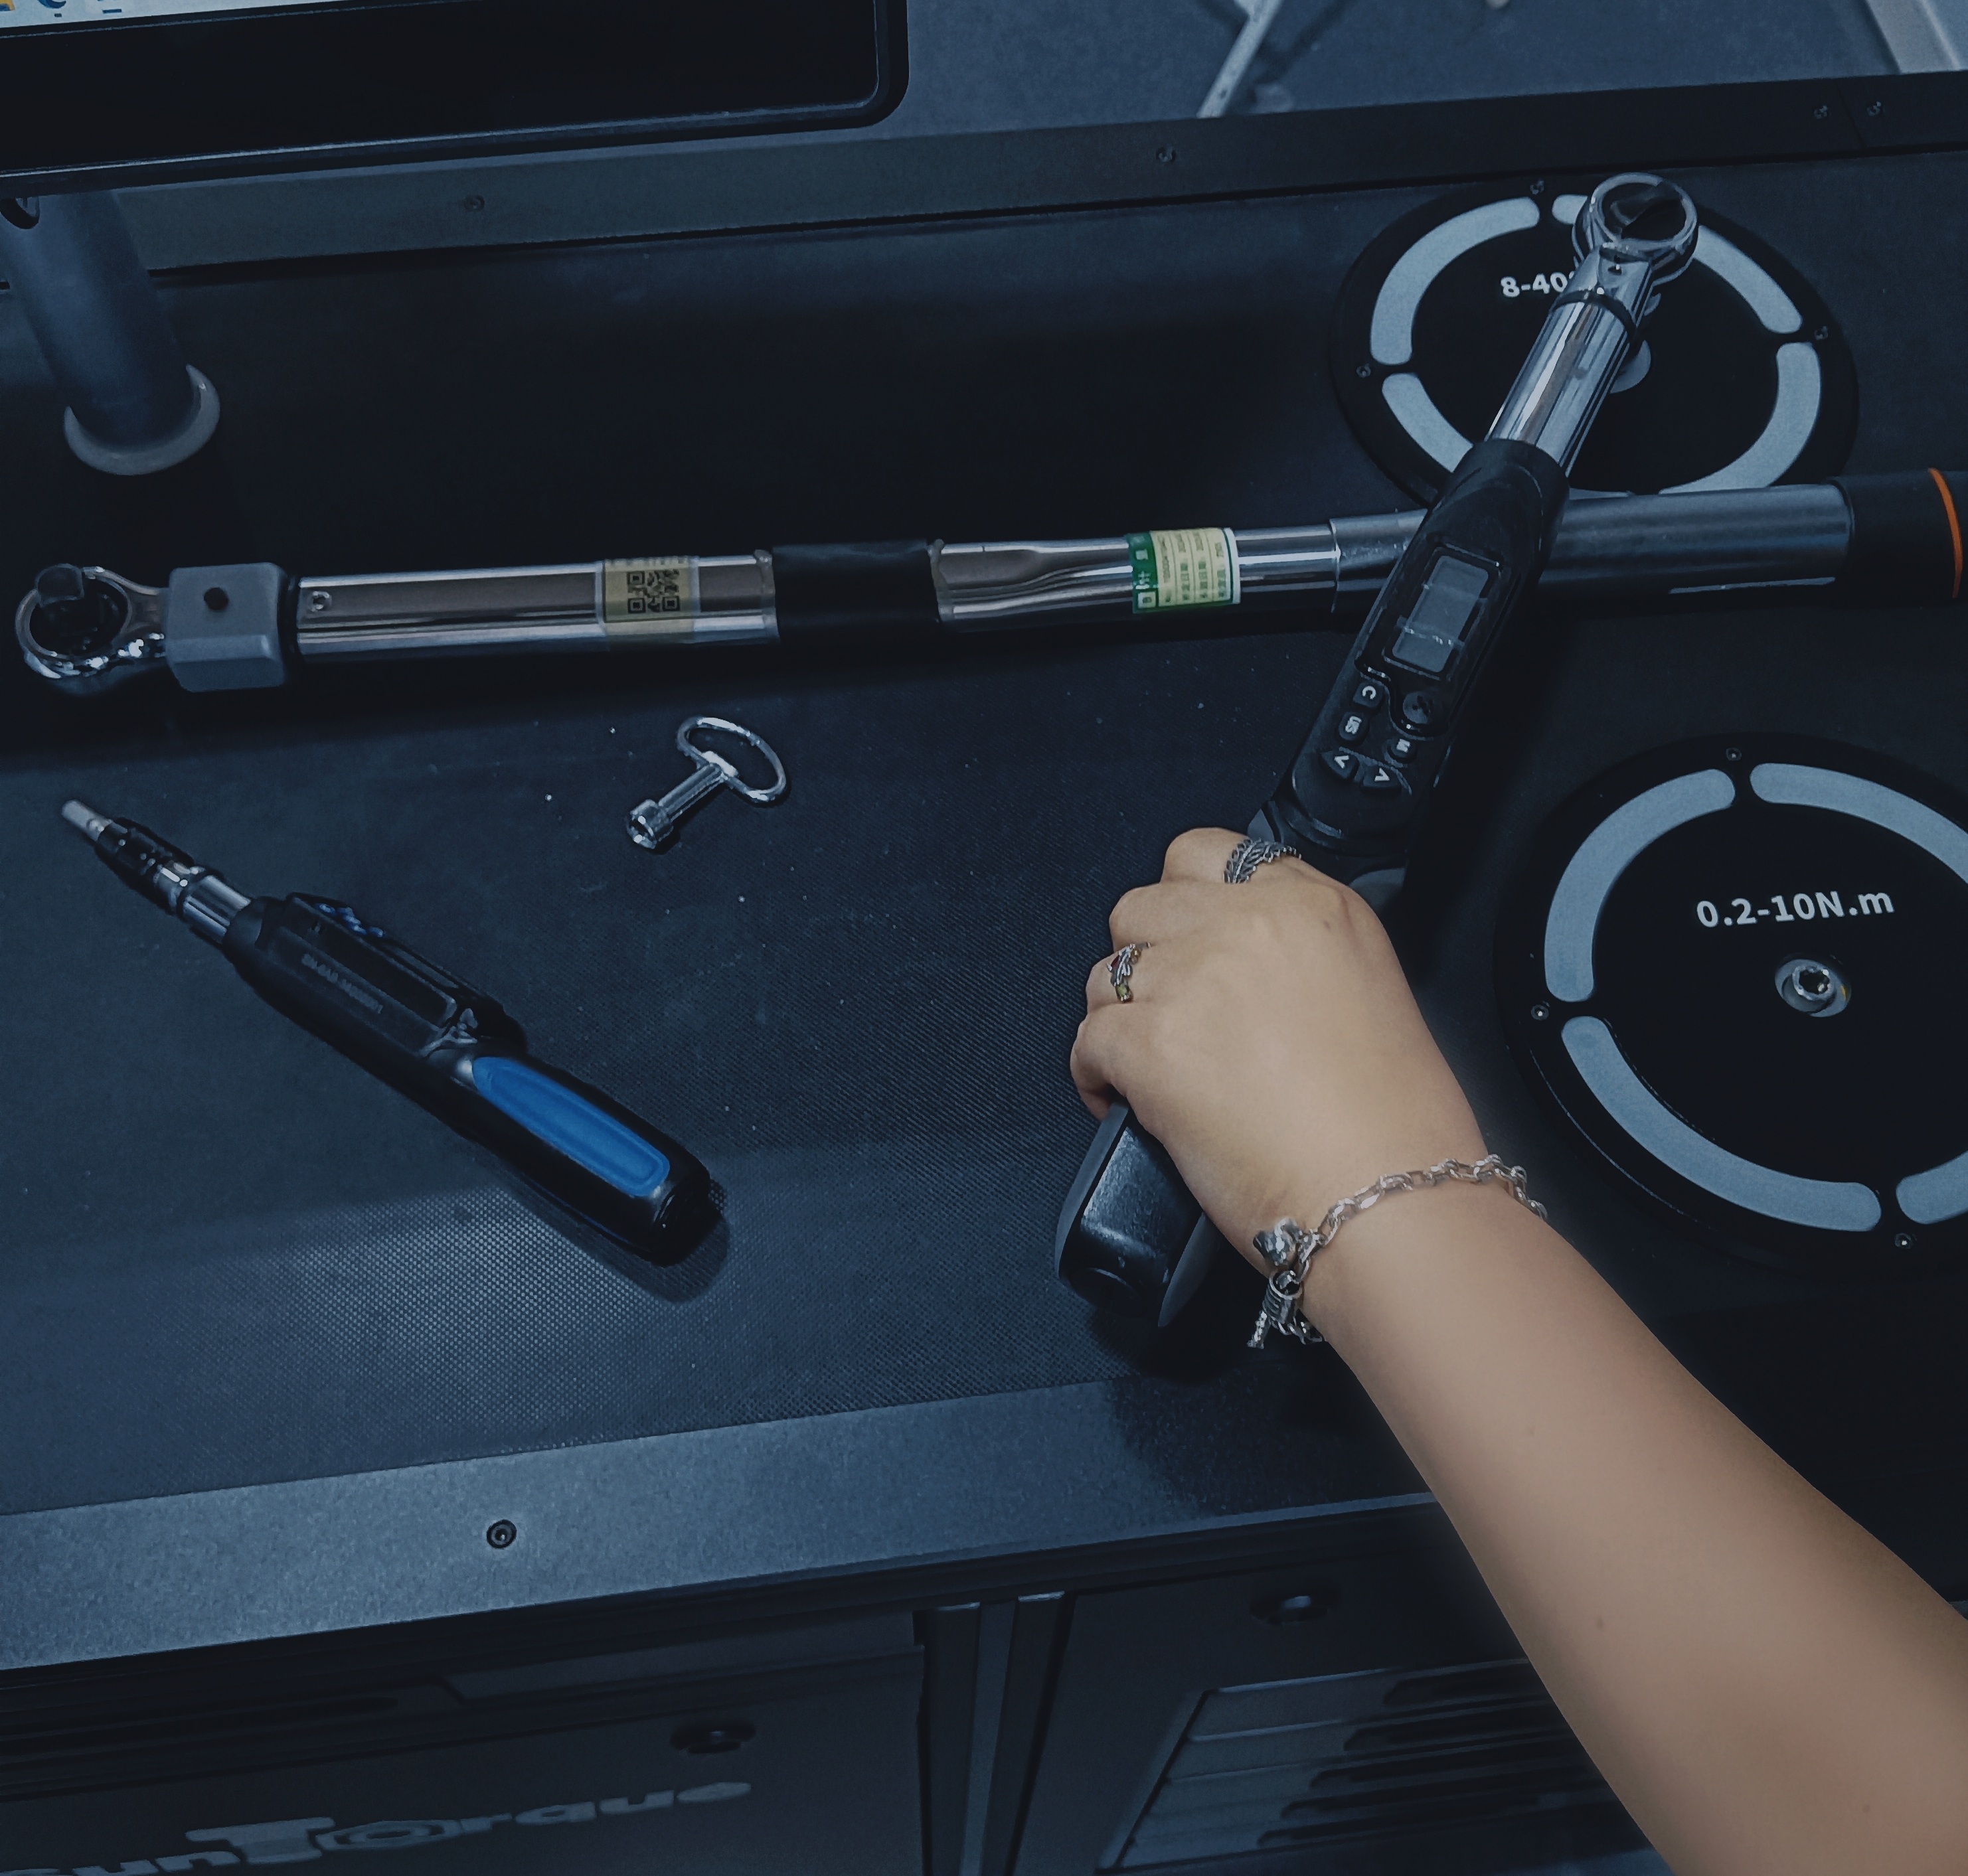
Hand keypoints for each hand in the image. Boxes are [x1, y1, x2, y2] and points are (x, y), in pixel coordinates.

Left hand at [1070, 829, 1486, 1261]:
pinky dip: (1094, 1076)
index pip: (1207, 854)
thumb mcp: (1367, 992)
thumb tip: (1241, 975)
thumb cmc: (1393, 1121)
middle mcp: (1248, 925)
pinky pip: (1086, 1041)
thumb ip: (1297, 958)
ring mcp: (1193, 979)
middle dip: (1144, 958)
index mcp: (1312, 906)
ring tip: (1145, 1062)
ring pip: (1106, 974)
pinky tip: (1123, 1100)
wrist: (1385, 1192)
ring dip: (1117, 1017)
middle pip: (1142, 907)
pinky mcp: (1150, 1043)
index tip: (1184, 937)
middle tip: (1164, 1008)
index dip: (1182, 900)